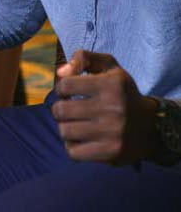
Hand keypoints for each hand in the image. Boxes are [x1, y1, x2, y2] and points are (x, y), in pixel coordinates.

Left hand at [52, 49, 157, 163]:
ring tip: (75, 124)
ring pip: (64, 131)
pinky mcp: (111, 153)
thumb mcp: (109, 67)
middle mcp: (113, 108)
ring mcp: (112, 133)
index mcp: (111, 84)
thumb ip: (83, 58)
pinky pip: (73, 152)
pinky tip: (81, 139)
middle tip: (69, 109)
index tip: (69, 93)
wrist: (150, 127)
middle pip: (61, 110)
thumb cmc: (122, 93)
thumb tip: (60, 72)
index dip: (61, 88)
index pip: (65, 85)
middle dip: (59, 109)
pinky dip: (72, 146)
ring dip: (65, 127)